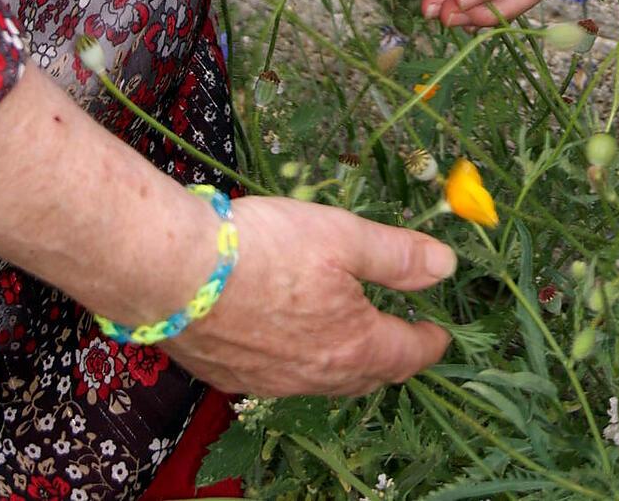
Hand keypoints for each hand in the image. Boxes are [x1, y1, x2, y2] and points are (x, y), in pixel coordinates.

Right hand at [172, 197, 453, 396]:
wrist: (172, 273)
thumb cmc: (265, 249)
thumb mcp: (345, 237)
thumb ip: (398, 257)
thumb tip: (446, 267)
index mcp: (351, 346)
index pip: (405, 354)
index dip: (428, 344)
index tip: (441, 337)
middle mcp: (313, 376)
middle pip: (365, 375)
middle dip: (389, 358)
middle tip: (402, 339)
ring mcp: (268, 381)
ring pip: (321, 380)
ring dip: (345, 362)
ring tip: (352, 341)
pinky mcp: (229, 374)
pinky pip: (280, 376)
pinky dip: (300, 361)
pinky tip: (291, 340)